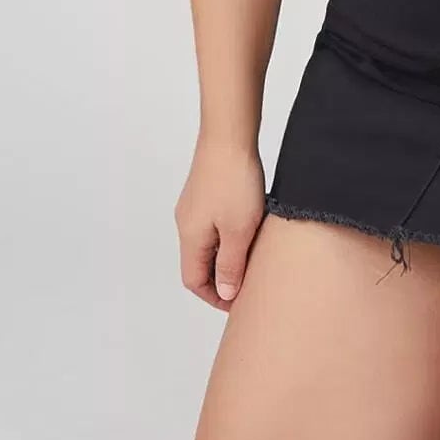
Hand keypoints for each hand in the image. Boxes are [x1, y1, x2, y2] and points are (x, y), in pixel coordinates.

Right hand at [174, 137, 266, 310]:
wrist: (229, 136)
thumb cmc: (235, 182)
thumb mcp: (239, 230)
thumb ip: (231, 265)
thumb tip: (224, 294)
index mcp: (190, 237)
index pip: (194, 280)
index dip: (215, 296)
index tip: (239, 303)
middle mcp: (186, 224)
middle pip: (199, 263)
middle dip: (222, 278)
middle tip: (248, 283)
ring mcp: (194, 206)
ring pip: (208, 243)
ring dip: (226, 255)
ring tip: (253, 257)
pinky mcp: (205, 192)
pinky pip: (213, 224)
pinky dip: (228, 235)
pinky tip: (249, 228)